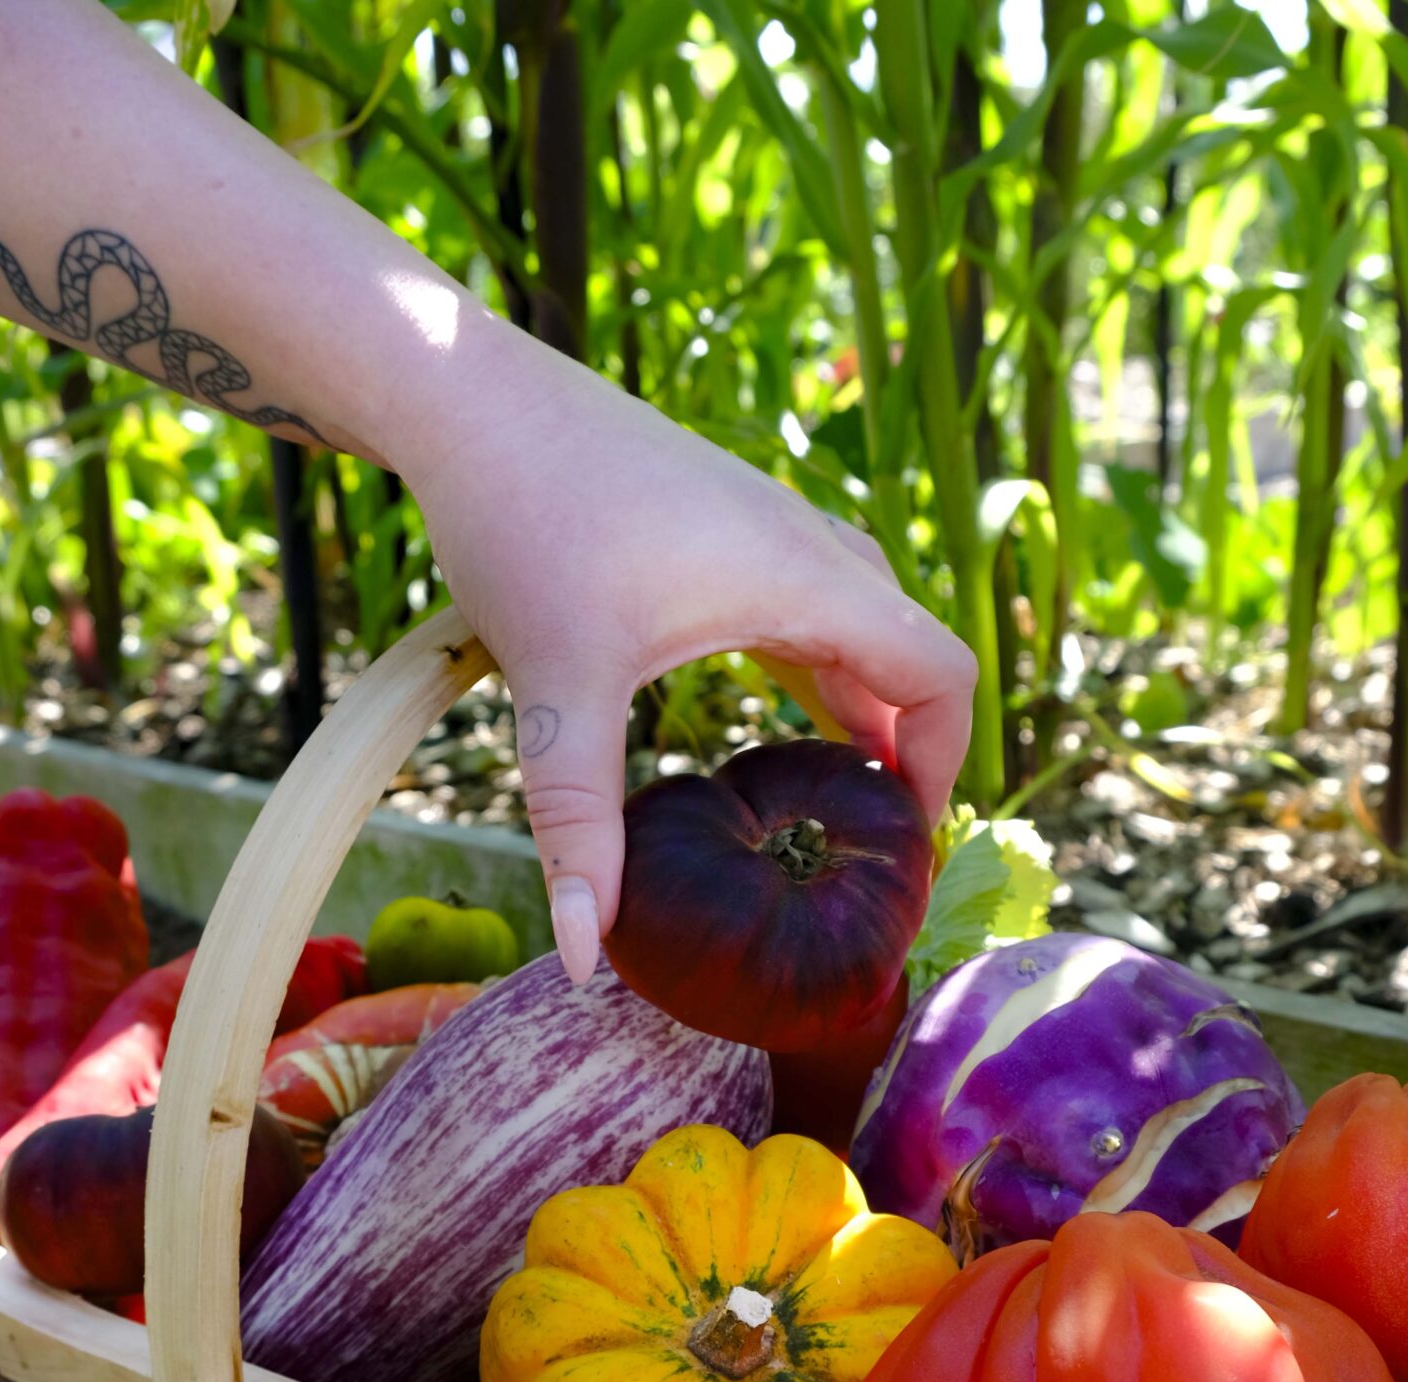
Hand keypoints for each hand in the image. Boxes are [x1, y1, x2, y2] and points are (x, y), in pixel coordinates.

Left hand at [398, 327, 976, 986]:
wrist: (464, 397)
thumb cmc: (521, 522)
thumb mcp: (557, 690)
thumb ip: (581, 829)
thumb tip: (591, 957)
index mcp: (804, 579)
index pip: (939, 675)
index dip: (943, 766)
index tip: (904, 845)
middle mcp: (806, 544)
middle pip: (911, 652)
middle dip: (909, 749)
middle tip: (872, 842)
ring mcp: (766, 524)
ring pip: (862, 621)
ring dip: (865, 704)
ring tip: (834, 792)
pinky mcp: (722, 519)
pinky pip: (811, 599)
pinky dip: (819, 663)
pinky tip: (771, 712)